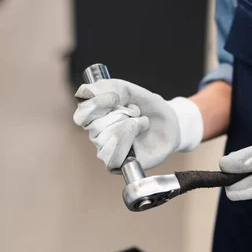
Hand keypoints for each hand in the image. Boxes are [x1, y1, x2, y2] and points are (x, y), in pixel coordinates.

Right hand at [74, 80, 202, 171]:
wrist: (170, 123)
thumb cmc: (147, 107)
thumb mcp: (129, 90)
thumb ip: (107, 87)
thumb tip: (85, 92)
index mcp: (94, 116)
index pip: (81, 113)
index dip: (96, 104)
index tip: (116, 97)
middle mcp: (96, 134)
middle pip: (95, 126)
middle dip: (121, 114)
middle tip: (135, 112)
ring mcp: (105, 150)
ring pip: (106, 140)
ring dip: (129, 127)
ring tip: (140, 124)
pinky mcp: (117, 164)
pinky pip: (112, 157)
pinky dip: (128, 142)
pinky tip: (138, 136)